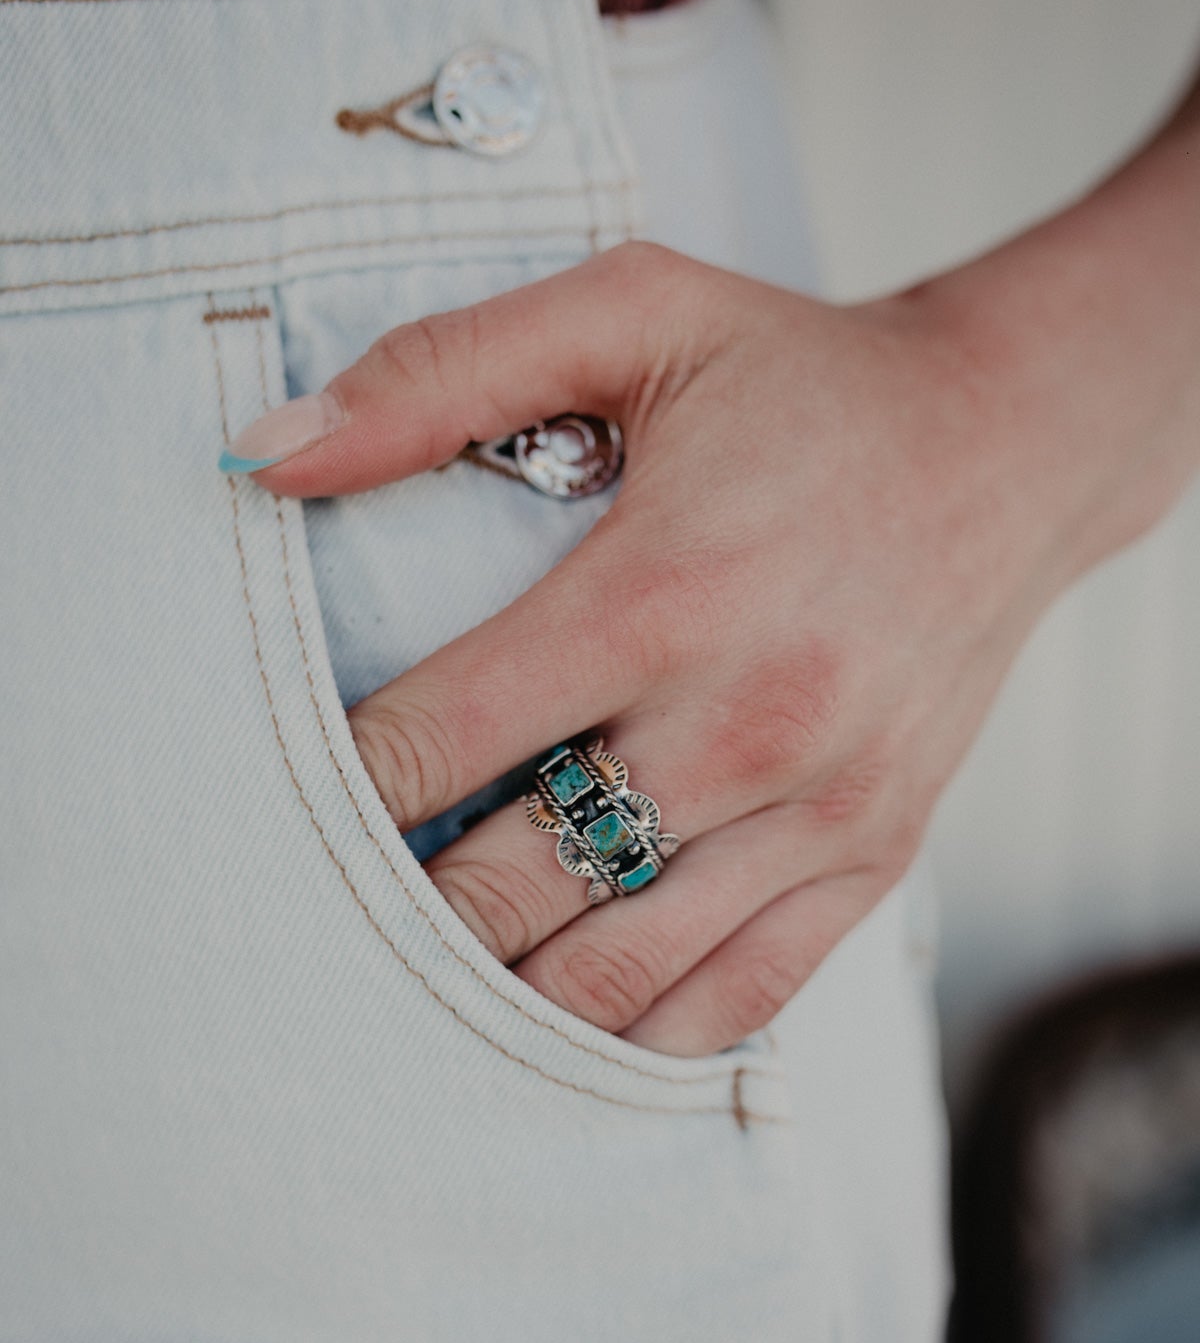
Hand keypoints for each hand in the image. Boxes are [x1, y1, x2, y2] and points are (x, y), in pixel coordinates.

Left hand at [231, 229, 1187, 1054]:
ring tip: (431, 968)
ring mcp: (817, 811)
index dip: (331, 789)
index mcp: (660, 594)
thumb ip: (438, 374)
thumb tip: (264, 451)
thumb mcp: (634, 313)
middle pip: (506, 890)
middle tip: (336, 904)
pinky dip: (629, 1029)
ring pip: (608, 975)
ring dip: (496, 988)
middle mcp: (741, 725)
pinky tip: (566, 1005)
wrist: (1018, 444)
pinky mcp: (872, 858)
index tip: (282, 801)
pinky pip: (732, 1002)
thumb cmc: (808, 383)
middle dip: (396, 911)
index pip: (432, 742)